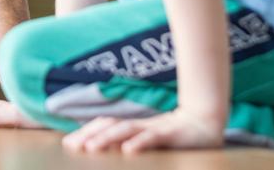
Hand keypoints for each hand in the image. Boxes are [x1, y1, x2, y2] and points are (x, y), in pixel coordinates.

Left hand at [62, 109, 223, 153]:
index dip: (85, 132)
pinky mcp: (171, 134)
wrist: (205, 122)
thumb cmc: (173, 135)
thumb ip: (128, 141)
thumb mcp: (147, 139)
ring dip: (107, 138)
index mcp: (133, 127)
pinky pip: (153, 138)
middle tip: (72, 146)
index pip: (104, 126)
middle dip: (90, 135)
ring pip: (127, 130)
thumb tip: (105, 147)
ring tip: (91, 148)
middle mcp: (140, 125)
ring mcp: (155, 128)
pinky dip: (140, 143)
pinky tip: (128, 150)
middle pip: (110, 126)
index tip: (68, 143)